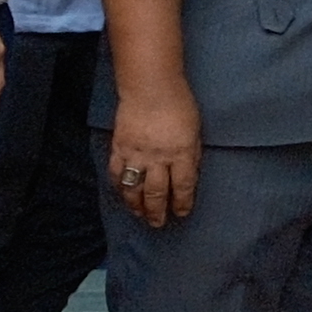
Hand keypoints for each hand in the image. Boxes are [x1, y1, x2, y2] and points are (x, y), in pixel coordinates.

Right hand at [111, 80, 199, 228]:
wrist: (150, 87)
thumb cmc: (179, 105)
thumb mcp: (194, 132)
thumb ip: (190, 155)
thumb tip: (187, 175)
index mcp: (182, 153)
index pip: (183, 186)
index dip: (182, 203)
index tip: (182, 213)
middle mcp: (159, 158)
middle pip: (157, 193)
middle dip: (158, 211)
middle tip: (158, 224)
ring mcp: (137, 154)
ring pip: (134, 188)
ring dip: (136, 206)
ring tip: (139, 215)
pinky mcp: (120, 148)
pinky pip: (116, 173)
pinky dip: (119, 186)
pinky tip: (122, 194)